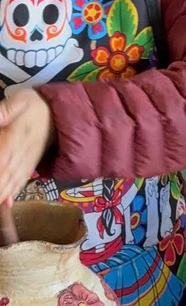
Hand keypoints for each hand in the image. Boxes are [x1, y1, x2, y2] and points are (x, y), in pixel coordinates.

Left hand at [0, 88, 54, 205]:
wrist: (59, 114)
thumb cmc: (35, 106)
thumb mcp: (19, 101)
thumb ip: (5, 111)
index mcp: (14, 138)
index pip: (0, 158)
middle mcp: (20, 154)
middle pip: (4, 175)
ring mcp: (26, 162)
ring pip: (11, 181)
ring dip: (3, 193)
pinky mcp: (30, 165)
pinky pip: (21, 181)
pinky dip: (14, 193)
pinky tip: (7, 203)